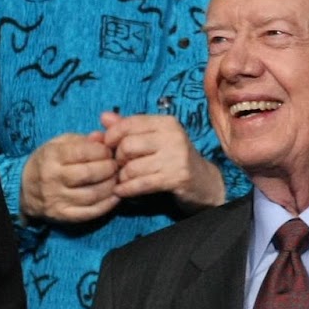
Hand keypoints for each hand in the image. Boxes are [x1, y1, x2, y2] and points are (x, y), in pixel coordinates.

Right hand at [19, 132, 119, 223]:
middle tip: (116, 166)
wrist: (25, 188)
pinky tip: (115, 195)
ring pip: (92, 194)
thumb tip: (104, 138)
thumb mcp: (61, 144)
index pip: (82, 152)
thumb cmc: (49, 162)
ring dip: (111, 186)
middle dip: (109, 168)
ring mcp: (56, 199)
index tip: (109, 152)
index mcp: (52, 156)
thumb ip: (84, 140)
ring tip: (116, 179)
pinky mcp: (62, 215)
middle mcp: (52, 178)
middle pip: (89, 174)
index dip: (102, 151)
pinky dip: (107, 205)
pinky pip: (90, 212)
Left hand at [99, 112, 224, 211]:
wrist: (204, 182)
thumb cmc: (173, 159)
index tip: (108, 147)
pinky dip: (126, 190)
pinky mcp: (177, 177)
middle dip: (117, 160)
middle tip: (120, 167)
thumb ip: (128, 128)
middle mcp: (173, 136)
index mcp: (165, 123)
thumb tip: (103, 117)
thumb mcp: (153, 139)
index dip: (111, 136)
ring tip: (123, 180)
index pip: (128, 123)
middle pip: (127, 146)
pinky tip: (121, 191)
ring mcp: (176, 157)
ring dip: (122, 178)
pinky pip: (141, 184)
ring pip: (132, 167)